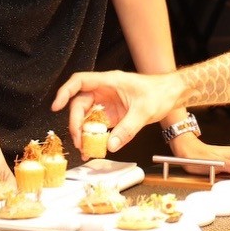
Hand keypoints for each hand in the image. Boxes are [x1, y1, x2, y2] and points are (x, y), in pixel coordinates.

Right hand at [50, 69, 182, 153]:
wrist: (172, 94)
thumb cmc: (160, 93)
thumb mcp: (144, 111)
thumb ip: (127, 129)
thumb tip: (111, 145)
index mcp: (109, 81)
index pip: (80, 82)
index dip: (65, 92)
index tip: (56, 106)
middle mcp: (105, 91)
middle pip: (80, 104)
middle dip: (76, 122)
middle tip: (78, 140)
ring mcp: (107, 103)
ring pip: (87, 116)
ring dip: (83, 132)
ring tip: (84, 148)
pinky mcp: (112, 114)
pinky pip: (97, 125)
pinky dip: (93, 136)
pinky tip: (93, 148)